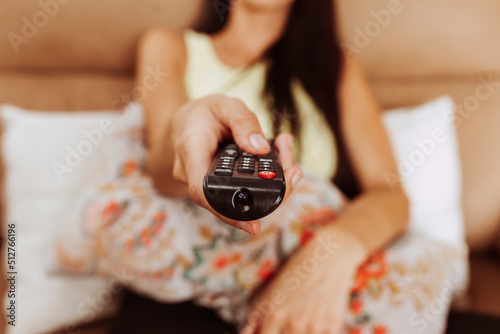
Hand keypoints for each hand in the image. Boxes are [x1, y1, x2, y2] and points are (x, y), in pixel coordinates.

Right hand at [170, 95, 302, 234]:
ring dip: (271, 181)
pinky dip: (263, 178)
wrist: (185, 121)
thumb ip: (243, 122)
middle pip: (232, 198)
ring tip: (286, 150)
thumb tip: (261, 148)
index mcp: (191, 152)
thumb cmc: (203, 113)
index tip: (253, 225)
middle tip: (294, 171)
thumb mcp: (225, 105)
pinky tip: (280, 158)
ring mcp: (205, 184)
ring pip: (241, 194)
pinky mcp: (217, 187)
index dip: (228, 213)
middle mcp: (193, 175)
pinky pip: (242, 189)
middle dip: (270, 190)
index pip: (204, 193)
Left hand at [241, 226, 365, 333]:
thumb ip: (256, 317)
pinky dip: (317, 331)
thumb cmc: (298, 270)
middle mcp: (293, 325)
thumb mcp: (271, 290)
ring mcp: (314, 329)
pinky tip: (317, 318)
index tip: (271, 329)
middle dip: (284, 331)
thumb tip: (245, 333)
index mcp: (273, 316)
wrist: (330, 256)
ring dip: (302, 332)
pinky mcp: (332, 328)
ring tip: (305, 317)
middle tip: (291, 317)